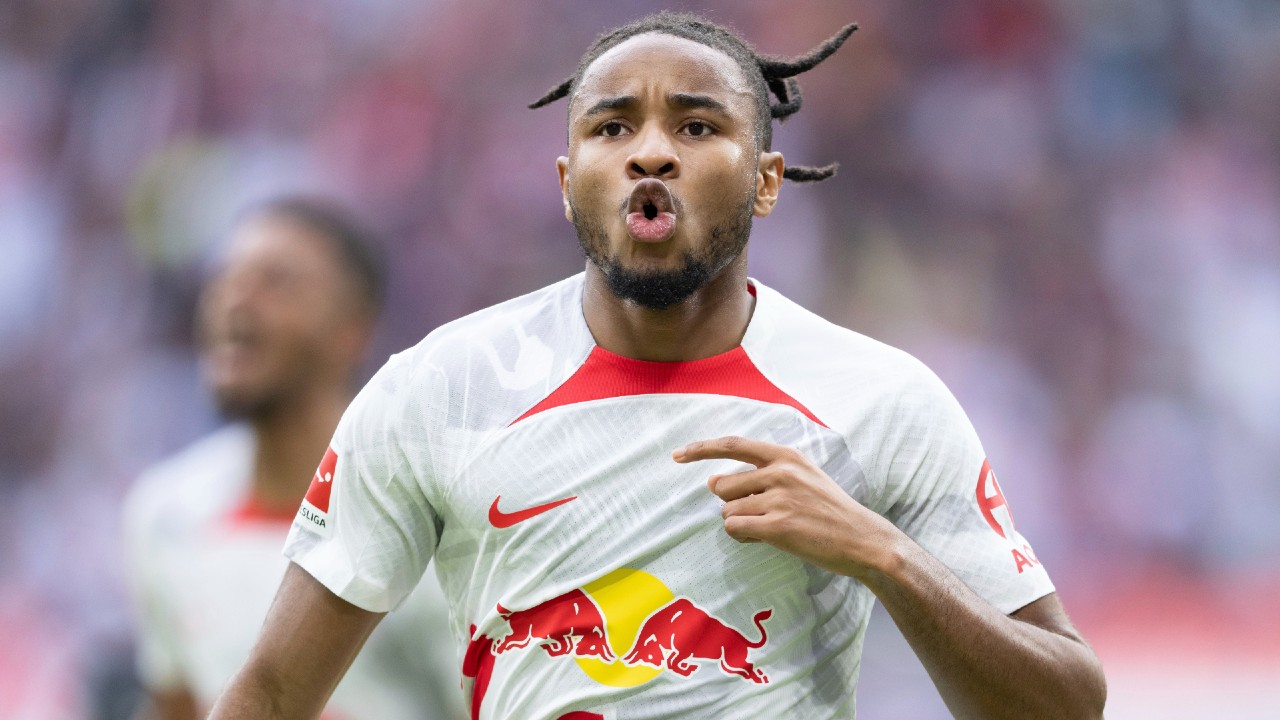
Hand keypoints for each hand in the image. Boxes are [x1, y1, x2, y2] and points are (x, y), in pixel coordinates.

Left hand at [673, 436, 902, 580]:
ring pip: (728, 511)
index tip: (677, 455)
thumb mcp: (801, 478)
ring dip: (741, 523)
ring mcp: (779, 498)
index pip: (732, 445)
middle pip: (723, 486)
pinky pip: (736, 529)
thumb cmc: (828, 510)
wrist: (861, 538)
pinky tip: (764, 538)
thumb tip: (712, 482)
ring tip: (770, 528)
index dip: (701, 450)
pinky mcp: (778, 526)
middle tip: (759, 514)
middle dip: (731, 503)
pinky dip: (743, 537)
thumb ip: (759, 475)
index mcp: (785, 456)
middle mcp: (780, 472)